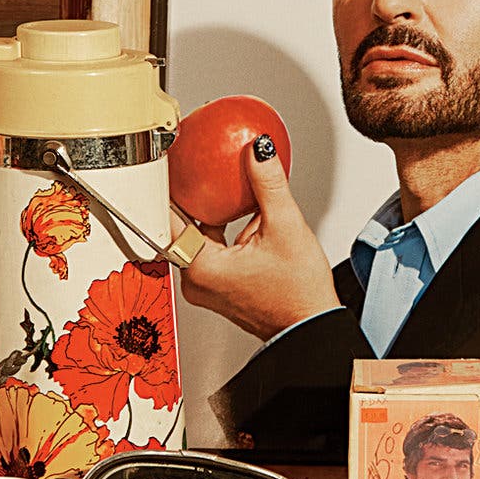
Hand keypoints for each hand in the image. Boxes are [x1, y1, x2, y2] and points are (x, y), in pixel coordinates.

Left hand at [178, 138, 340, 338]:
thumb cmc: (298, 294)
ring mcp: (206, 287)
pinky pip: (210, 249)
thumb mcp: (286, 227)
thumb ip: (268, 183)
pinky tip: (238, 213)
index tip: (170, 163)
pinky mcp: (218, 288)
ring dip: (210, 213)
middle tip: (196, 165)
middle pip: (182, 226)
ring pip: (197, 237)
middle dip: (193, 196)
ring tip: (222, 185)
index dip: (169, 186)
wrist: (310, 326)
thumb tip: (258, 152)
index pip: (169, 217)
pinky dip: (220, 230)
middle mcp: (196, 281)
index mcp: (200, 268)